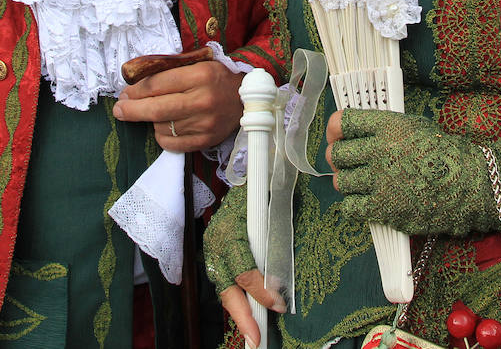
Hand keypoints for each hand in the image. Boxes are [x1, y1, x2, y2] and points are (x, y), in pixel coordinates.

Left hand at [113, 58, 242, 151]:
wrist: (246, 100)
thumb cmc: (216, 78)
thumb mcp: (197, 65)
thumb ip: (169, 71)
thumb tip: (134, 85)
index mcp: (200, 75)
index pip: (158, 84)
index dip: (136, 90)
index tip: (124, 94)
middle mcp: (203, 100)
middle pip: (156, 109)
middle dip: (131, 110)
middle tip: (119, 110)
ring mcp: (205, 123)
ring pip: (162, 127)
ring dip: (151, 121)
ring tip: (155, 113)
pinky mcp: (205, 140)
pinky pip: (171, 144)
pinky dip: (162, 136)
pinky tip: (164, 127)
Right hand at [203, 183, 284, 345]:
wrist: (247, 169)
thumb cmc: (265, 186)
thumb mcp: (273, 200)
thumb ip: (278, 228)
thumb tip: (287, 265)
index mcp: (231, 229)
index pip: (243, 268)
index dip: (260, 289)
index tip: (277, 305)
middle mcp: (217, 241)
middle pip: (227, 285)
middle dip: (243, 316)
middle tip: (257, 338)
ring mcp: (213, 248)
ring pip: (224, 288)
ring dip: (240, 314)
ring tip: (254, 335)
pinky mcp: (216, 254)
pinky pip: (226, 283)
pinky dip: (237, 303)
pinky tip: (249, 319)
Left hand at [325, 109, 500, 238]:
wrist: (470, 185)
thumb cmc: (446, 153)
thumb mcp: (415, 126)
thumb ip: (385, 127)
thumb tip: (359, 132)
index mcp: (386, 126)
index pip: (342, 122)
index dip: (335, 130)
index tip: (337, 135)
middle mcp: (378, 150)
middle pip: (337, 154)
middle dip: (340, 159)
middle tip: (348, 164)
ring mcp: (379, 181)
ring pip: (341, 182)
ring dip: (348, 183)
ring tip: (362, 184)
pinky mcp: (383, 208)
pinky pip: (350, 207)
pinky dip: (354, 206)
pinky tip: (365, 202)